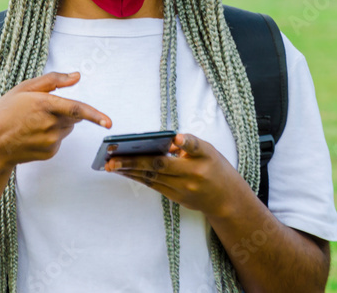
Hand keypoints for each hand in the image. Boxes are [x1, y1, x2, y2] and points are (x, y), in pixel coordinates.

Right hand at [0, 71, 111, 170]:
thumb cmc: (5, 112)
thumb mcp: (24, 88)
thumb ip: (53, 80)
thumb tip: (77, 76)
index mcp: (44, 105)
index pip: (76, 109)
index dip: (95, 115)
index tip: (108, 122)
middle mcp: (50, 125)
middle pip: (74, 115)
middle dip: (65, 111)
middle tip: (41, 110)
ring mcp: (50, 141)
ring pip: (68, 127)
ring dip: (58, 123)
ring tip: (33, 123)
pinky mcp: (50, 152)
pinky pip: (60, 139)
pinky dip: (52, 135)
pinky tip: (33, 135)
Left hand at [105, 133, 241, 216]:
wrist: (226, 200)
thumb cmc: (215, 168)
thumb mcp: (209, 151)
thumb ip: (190, 145)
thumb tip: (168, 140)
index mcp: (205, 158)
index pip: (196, 147)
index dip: (186, 142)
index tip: (178, 137)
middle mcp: (193, 174)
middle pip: (161, 166)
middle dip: (134, 161)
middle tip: (112, 157)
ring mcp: (184, 188)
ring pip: (152, 178)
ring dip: (130, 171)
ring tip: (110, 165)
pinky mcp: (177, 198)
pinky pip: (154, 186)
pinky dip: (138, 177)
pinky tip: (125, 171)